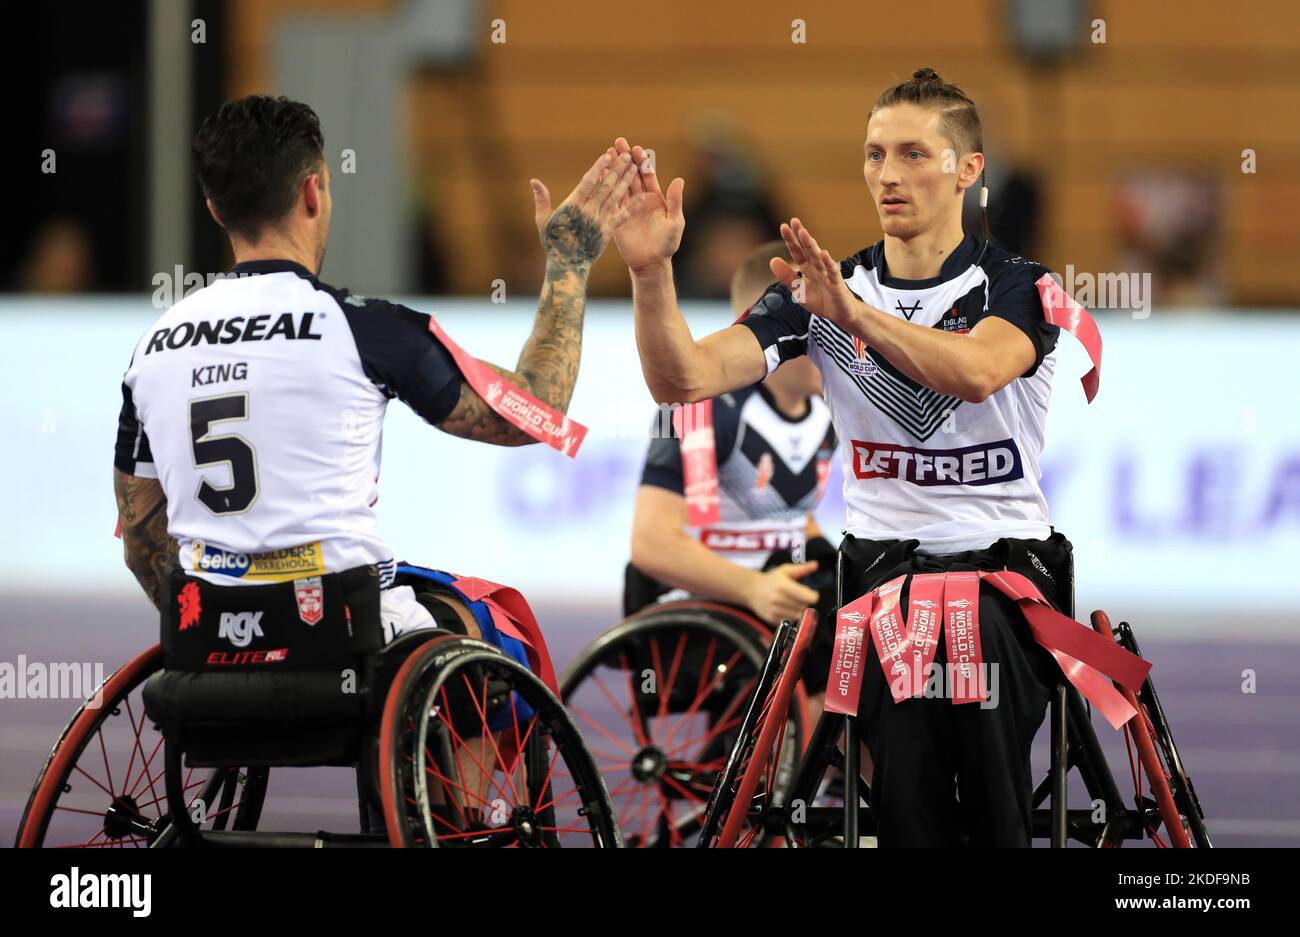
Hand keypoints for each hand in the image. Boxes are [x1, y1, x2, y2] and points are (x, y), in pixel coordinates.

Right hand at [531, 148, 638, 267]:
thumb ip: (542, 199)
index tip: (608, 155)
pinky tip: (643, 197)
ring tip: (635, 168)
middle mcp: (588, 211)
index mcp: (573, 205)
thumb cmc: (552, 242)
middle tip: (627, 155)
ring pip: (615, 197)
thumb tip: (534, 181)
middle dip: (617, 169)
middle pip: (605, 185)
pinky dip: (633, 206)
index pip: (588, 181)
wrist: (566, 265)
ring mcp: (599, 221)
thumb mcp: (543, 220)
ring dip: (626, 181)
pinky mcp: (607, 232)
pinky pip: (622, 216)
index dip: (599, 167)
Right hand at [599, 137, 684, 274]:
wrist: (651, 263)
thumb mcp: (675, 222)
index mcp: (654, 198)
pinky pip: (611, 201)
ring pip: (619, 184)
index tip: (636, 148)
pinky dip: (605, 188)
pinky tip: (598, 176)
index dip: (642, 162)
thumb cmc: (667, 244)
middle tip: (618, 142)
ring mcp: (627, 208)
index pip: (647, 175)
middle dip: (625, 159)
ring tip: (607, 153)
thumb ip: (676, 201)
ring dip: (614, 169)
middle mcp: (640, 200)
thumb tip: (679, 179)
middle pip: (631, 175)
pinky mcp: (616, 218)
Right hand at [746, 561, 819, 624]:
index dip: (813, 596)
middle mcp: (778, 599)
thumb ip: (802, 569)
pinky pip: (789, 621)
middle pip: (804, 606)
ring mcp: (774, 610)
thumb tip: (815, 565)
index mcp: (783, 586)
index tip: (812, 593)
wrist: (752, 590)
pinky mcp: (772, 618)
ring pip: (798, 615)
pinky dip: (790, 615)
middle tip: (797, 596)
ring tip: (791, 601)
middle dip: (804, 601)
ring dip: (798, 609)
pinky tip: (784, 608)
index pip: (808, 597)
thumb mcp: (785, 570)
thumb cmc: (771, 580)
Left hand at [772, 218, 861, 329]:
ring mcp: (827, 274)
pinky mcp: (837, 283)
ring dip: (811, 245)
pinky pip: (832, 271)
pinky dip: (828, 263)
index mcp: (807, 268)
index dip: (791, 240)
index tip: (784, 226)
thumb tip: (772, 260)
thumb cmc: (820, 301)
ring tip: (804, 233)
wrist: (839, 314)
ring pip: (818, 257)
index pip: (797, 251)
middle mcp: (817, 267)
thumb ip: (786, 276)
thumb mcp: (798, 290)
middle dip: (801, 236)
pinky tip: (823, 254)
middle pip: (807, 249)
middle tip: (794, 221)